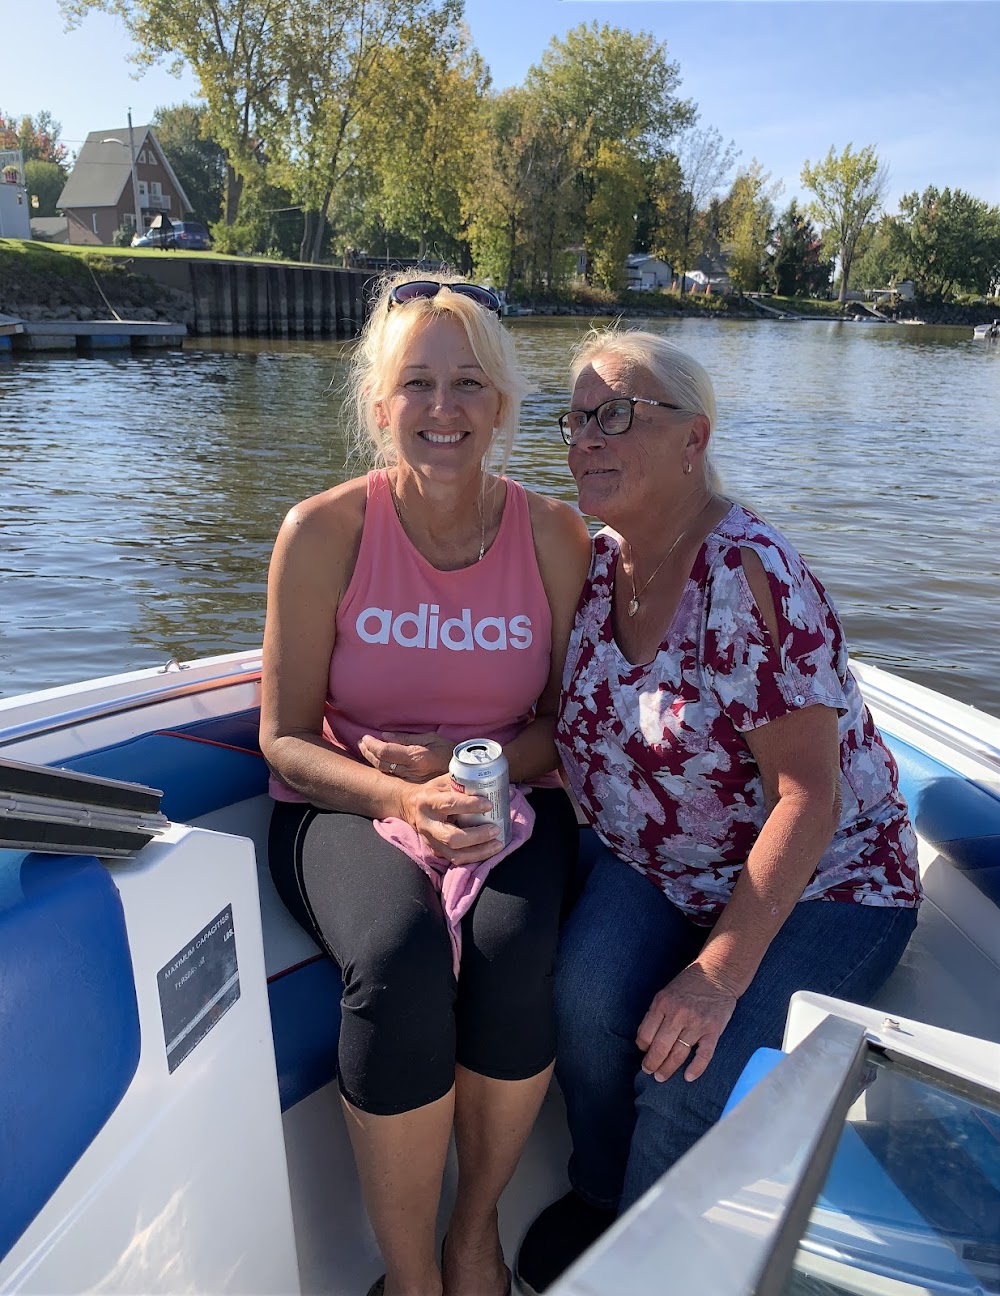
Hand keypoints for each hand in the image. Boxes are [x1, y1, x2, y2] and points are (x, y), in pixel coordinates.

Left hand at [358, 731, 453, 782]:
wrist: (465, 774)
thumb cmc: (449, 752)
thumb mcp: (431, 738)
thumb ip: (407, 738)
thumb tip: (385, 736)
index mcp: (415, 757)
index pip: (385, 751)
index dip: (371, 745)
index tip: (365, 737)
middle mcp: (411, 770)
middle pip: (380, 763)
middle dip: (368, 752)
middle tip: (362, 743)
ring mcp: (410, 780)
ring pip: (383, 771)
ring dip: (371, 759)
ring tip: (366, 749)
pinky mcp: (411, 785)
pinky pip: (390, 776)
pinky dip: (380, 767)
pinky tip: (376, 761)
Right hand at [398, 774, 502, 864]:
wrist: (410, 806)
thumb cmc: (433, 791)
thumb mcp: (444, 782)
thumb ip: (465, 783)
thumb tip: (497, 784)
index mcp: (428, 802)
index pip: (450, 805)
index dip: (470, 805)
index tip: (489, 805)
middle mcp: (427, 824)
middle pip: (452, 837)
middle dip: (477, 836)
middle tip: (495, 829)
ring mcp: (430, 841)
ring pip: (455, 854)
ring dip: (480, 851)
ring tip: (497, 844)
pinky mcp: (435, 852)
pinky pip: (456, 859)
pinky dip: (475, 857)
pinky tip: (489, 851)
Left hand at [636, 963, 739, 1082]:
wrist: (717, 974)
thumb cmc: (688, 984)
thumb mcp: (665, 993)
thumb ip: (656, 1014)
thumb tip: (644, 1040)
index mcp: (663, 1004)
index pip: (646, 1034)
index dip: (642, 1047)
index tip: (644, 1052)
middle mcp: (678, 1014)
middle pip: (660, 1047)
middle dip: (652, 1063)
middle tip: (649, 1071)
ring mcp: (697, 1023)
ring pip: (679, 1053)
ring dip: (668, 1068)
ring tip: (661, 1077)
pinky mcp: (713, 1030)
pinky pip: (704, 1054)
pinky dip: (696, 1068)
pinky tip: (688, 1077)